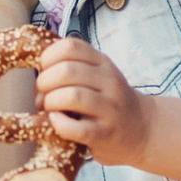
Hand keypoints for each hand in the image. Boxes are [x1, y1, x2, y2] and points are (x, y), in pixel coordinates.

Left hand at [35, 39, 150, 163]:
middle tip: (42, 94)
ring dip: (50, 102)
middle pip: (67, 70)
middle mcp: (109, 82)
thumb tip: (36, 66)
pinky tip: (56, 122)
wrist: (143, 130)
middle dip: (44, 82)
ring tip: (49, 109)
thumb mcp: (98, 75)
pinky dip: (58, 124)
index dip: (48, 57)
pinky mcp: (104, 134)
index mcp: (103, 63)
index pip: (70, 46)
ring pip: (71, 96)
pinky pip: (74, 127)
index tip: (44, 71)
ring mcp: (109, 109)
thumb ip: (74, 65)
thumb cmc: (109, 101)